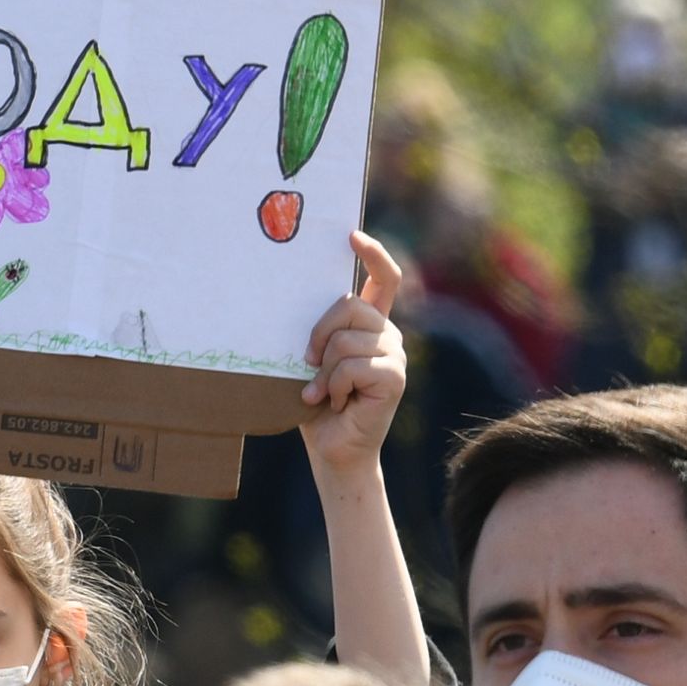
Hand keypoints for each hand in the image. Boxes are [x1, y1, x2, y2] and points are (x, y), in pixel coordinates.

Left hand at [299, 231, 410, 479]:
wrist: (332, 449)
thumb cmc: (315, 403)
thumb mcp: (311, 359)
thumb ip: (316, 332)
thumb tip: (292, 300)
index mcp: (370, 324)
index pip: (384, 278)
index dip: (372, 254)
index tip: (351, 236)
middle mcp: (387, 334)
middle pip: (351, 304)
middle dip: (320, 331)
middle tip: (308, 361)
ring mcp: (395, 355)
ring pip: (347, 340)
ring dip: (324, 370)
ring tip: (319, 392)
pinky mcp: (395, 378)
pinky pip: (354, 365)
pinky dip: (334, 386)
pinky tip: (333, 401)